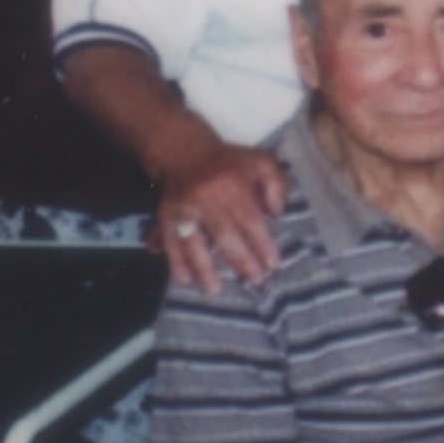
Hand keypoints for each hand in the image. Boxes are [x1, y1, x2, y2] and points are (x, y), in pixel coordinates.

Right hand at [154, 142, 291, 290]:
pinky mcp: (166, 215)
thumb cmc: (230, 162)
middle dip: (240, 261)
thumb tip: (277, 214)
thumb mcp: (261, 162)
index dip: (262, 244)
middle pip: (224, 235)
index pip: (250, 221)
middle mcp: (206, 199)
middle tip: (255, 280)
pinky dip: (175, 261)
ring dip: (203, 268)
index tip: (274, 264)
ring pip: (193, 242)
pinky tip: (183, 279)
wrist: (184, 152)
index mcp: (232, 186)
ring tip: (214, 290)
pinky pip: (169, 241)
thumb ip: (276, 185)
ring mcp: (183, 208)